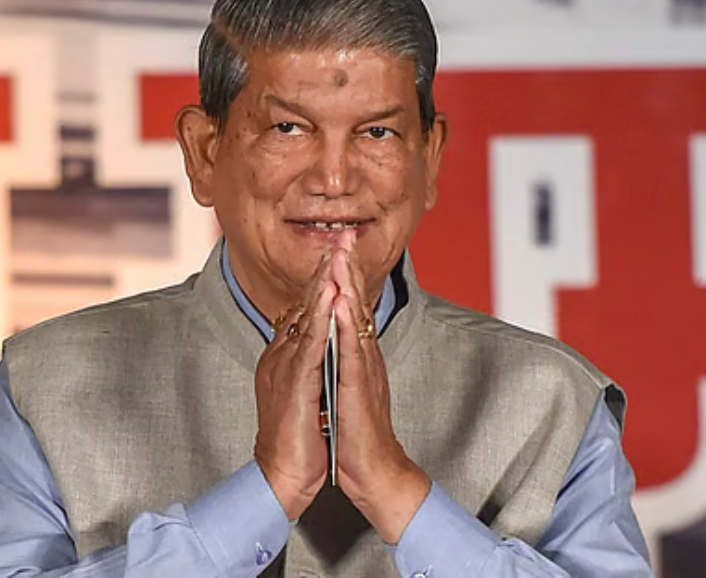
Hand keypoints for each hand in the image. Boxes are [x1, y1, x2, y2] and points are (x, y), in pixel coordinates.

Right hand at [252, 252, 335, 520]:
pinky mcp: (295, 381)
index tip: (337, 254)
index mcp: (285, 358)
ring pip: (306, 315)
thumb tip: (322, 349)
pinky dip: (321, 315)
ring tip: (335, 254)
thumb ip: (311, 367)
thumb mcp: (307, 394)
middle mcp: (280, 356)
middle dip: (322, 271)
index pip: (305, 311)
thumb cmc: (300, 441)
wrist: (284, 476)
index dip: (321, 282)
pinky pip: (310, 340)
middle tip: (338, 238)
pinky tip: (331, 294)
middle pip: (304, 304)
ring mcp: (285, 366)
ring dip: (322, 283)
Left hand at [331, 233, 430, 542]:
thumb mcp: (344, 388)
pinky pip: (353, 351)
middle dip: (348, 268)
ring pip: (357, 320)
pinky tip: (343, 304)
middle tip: (344, 233)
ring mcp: (364, 371)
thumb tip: (331, 341)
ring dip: (349, 286)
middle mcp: (364, 357)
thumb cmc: (356, 434)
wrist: (374, 472)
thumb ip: (340, 362)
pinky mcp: (359, 389)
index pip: (350, 308)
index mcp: (357, 357)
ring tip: (342, 255)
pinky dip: (348, 326)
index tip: (336, 245)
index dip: (343, 276)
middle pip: (357, 304)